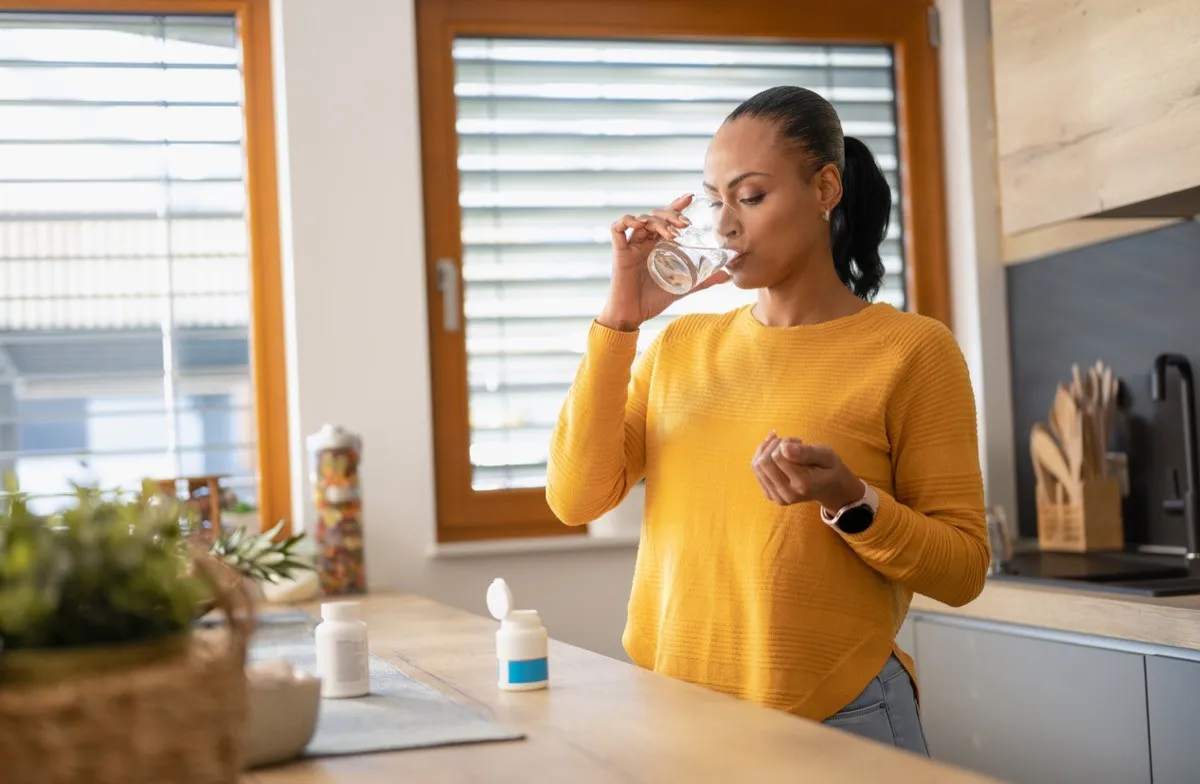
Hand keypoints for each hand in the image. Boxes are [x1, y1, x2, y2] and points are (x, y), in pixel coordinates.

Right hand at [597, 194, 729, 330]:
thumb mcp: (683, 288)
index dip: (676, 206)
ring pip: (641, 220)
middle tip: (685, 223)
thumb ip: (702, 281)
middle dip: (671, 215)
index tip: (690, 198)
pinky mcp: (619, 252)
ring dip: (657, 222)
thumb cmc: (652, 302)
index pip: (666, 220)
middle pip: (655, 216)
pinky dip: (627, 220)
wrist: (632, 316)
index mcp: (656, 247)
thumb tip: (727, 276)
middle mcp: (643, 243)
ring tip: (671, 233)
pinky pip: (617, 228)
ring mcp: (630, 246)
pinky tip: (639, 223)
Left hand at [751, 433, 863, 509]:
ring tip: (785, 447)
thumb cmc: (829, 468)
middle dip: (774, 445)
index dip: (786, 442)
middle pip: (763, 462)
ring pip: (756, 465)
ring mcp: (777, 497)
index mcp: (803, 485)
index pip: (778, 456)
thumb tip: (784, 448)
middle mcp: (788, 494)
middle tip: (791, 443)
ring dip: (767, 449)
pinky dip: (762, 455)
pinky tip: (776, 450)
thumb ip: (806, 452)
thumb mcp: (826, 455)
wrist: (830, 487)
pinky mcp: (770, 495)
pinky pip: (756, 470)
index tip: (799, 441)